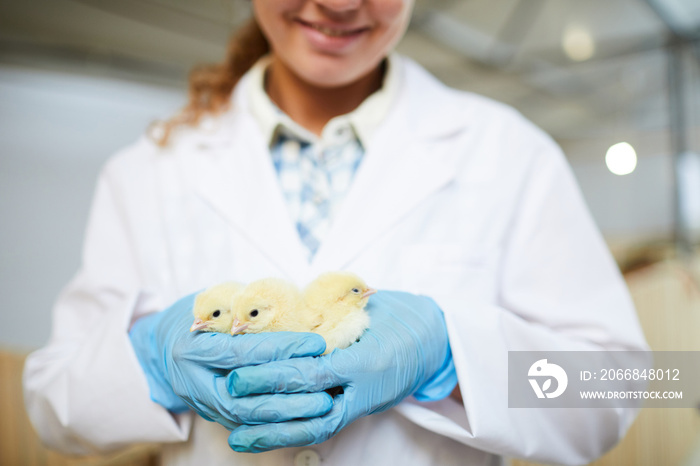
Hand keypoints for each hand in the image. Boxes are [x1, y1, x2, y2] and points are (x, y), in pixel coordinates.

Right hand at [129, 292, 332, 429]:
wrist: (162, 349)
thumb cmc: (195, 318)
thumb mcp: (215, 305)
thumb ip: (247, 310)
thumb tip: (296, 310)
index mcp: (194, 349)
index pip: (245, 352)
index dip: (283, 348)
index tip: (316, 343)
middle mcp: (195, 383)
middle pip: (249, 393)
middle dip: (291, 387)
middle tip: (326, 377)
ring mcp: (204, 405)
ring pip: (251, 417)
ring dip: (290, 412)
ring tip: (323, 402)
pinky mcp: (216, 417)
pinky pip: (251, 426)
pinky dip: (280, 423)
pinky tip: (307, 416)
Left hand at [225, 290, 456, 451]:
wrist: (435, 343)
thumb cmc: (404, 318)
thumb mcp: (372, 308)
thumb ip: (334, 312)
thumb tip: (288, 307)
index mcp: (367, 362)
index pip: (314, 373)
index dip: (275, 376)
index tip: (240, 373)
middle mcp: (363, 391)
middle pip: (307, 404)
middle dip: (265, 405)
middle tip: (228, 397)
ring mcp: (361, 404)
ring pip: (313, 427)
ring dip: (274, 434)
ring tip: (237, 437)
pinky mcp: (357, 410)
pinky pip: (322, 427)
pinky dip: (293, 434)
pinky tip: (265, 436)